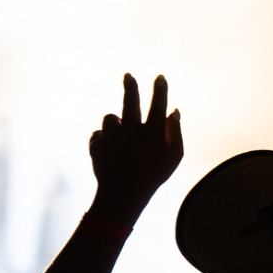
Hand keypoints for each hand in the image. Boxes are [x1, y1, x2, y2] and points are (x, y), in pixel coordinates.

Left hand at [88, 74, 181, 220]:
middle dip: (130, 85)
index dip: (160, 88)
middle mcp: (131, 129)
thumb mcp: (173, 158)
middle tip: (128, 76)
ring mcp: (112, 135)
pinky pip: (98, 135)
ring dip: (114, 124)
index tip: (159, 77)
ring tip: (119, 139)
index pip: (158, 103)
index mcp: (152, 132)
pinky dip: (103, 141)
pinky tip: (109, 154)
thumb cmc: (153, 177)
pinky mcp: (97, 143)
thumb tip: (174, 111)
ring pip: (110, 118)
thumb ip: (175, 133)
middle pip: (130, 100)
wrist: (122, 196)